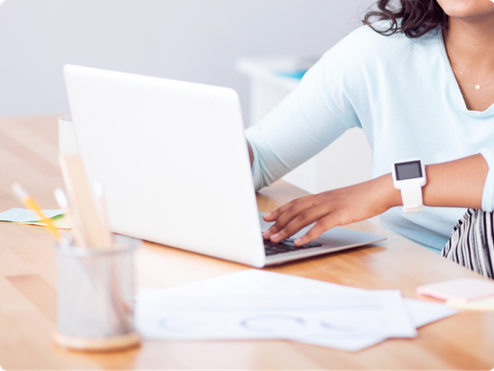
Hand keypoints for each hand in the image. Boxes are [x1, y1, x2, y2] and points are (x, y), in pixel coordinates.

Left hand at [262, 174, 400, 245]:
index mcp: (321, 196)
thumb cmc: (362, 198)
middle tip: (266, 233)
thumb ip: (326, 206)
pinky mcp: (340, 215)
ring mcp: (330, 206)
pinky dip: (307, 235)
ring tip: (276, 239)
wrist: (380, 191)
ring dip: (287, 230)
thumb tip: (316, 216)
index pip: (295, 203)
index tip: (267, 218)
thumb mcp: (339, 200)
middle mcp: (322, 200)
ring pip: (302, 218)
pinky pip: (320, 226)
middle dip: (278, 223)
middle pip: (294, 211)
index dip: (279, 210)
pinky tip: (299, 243)